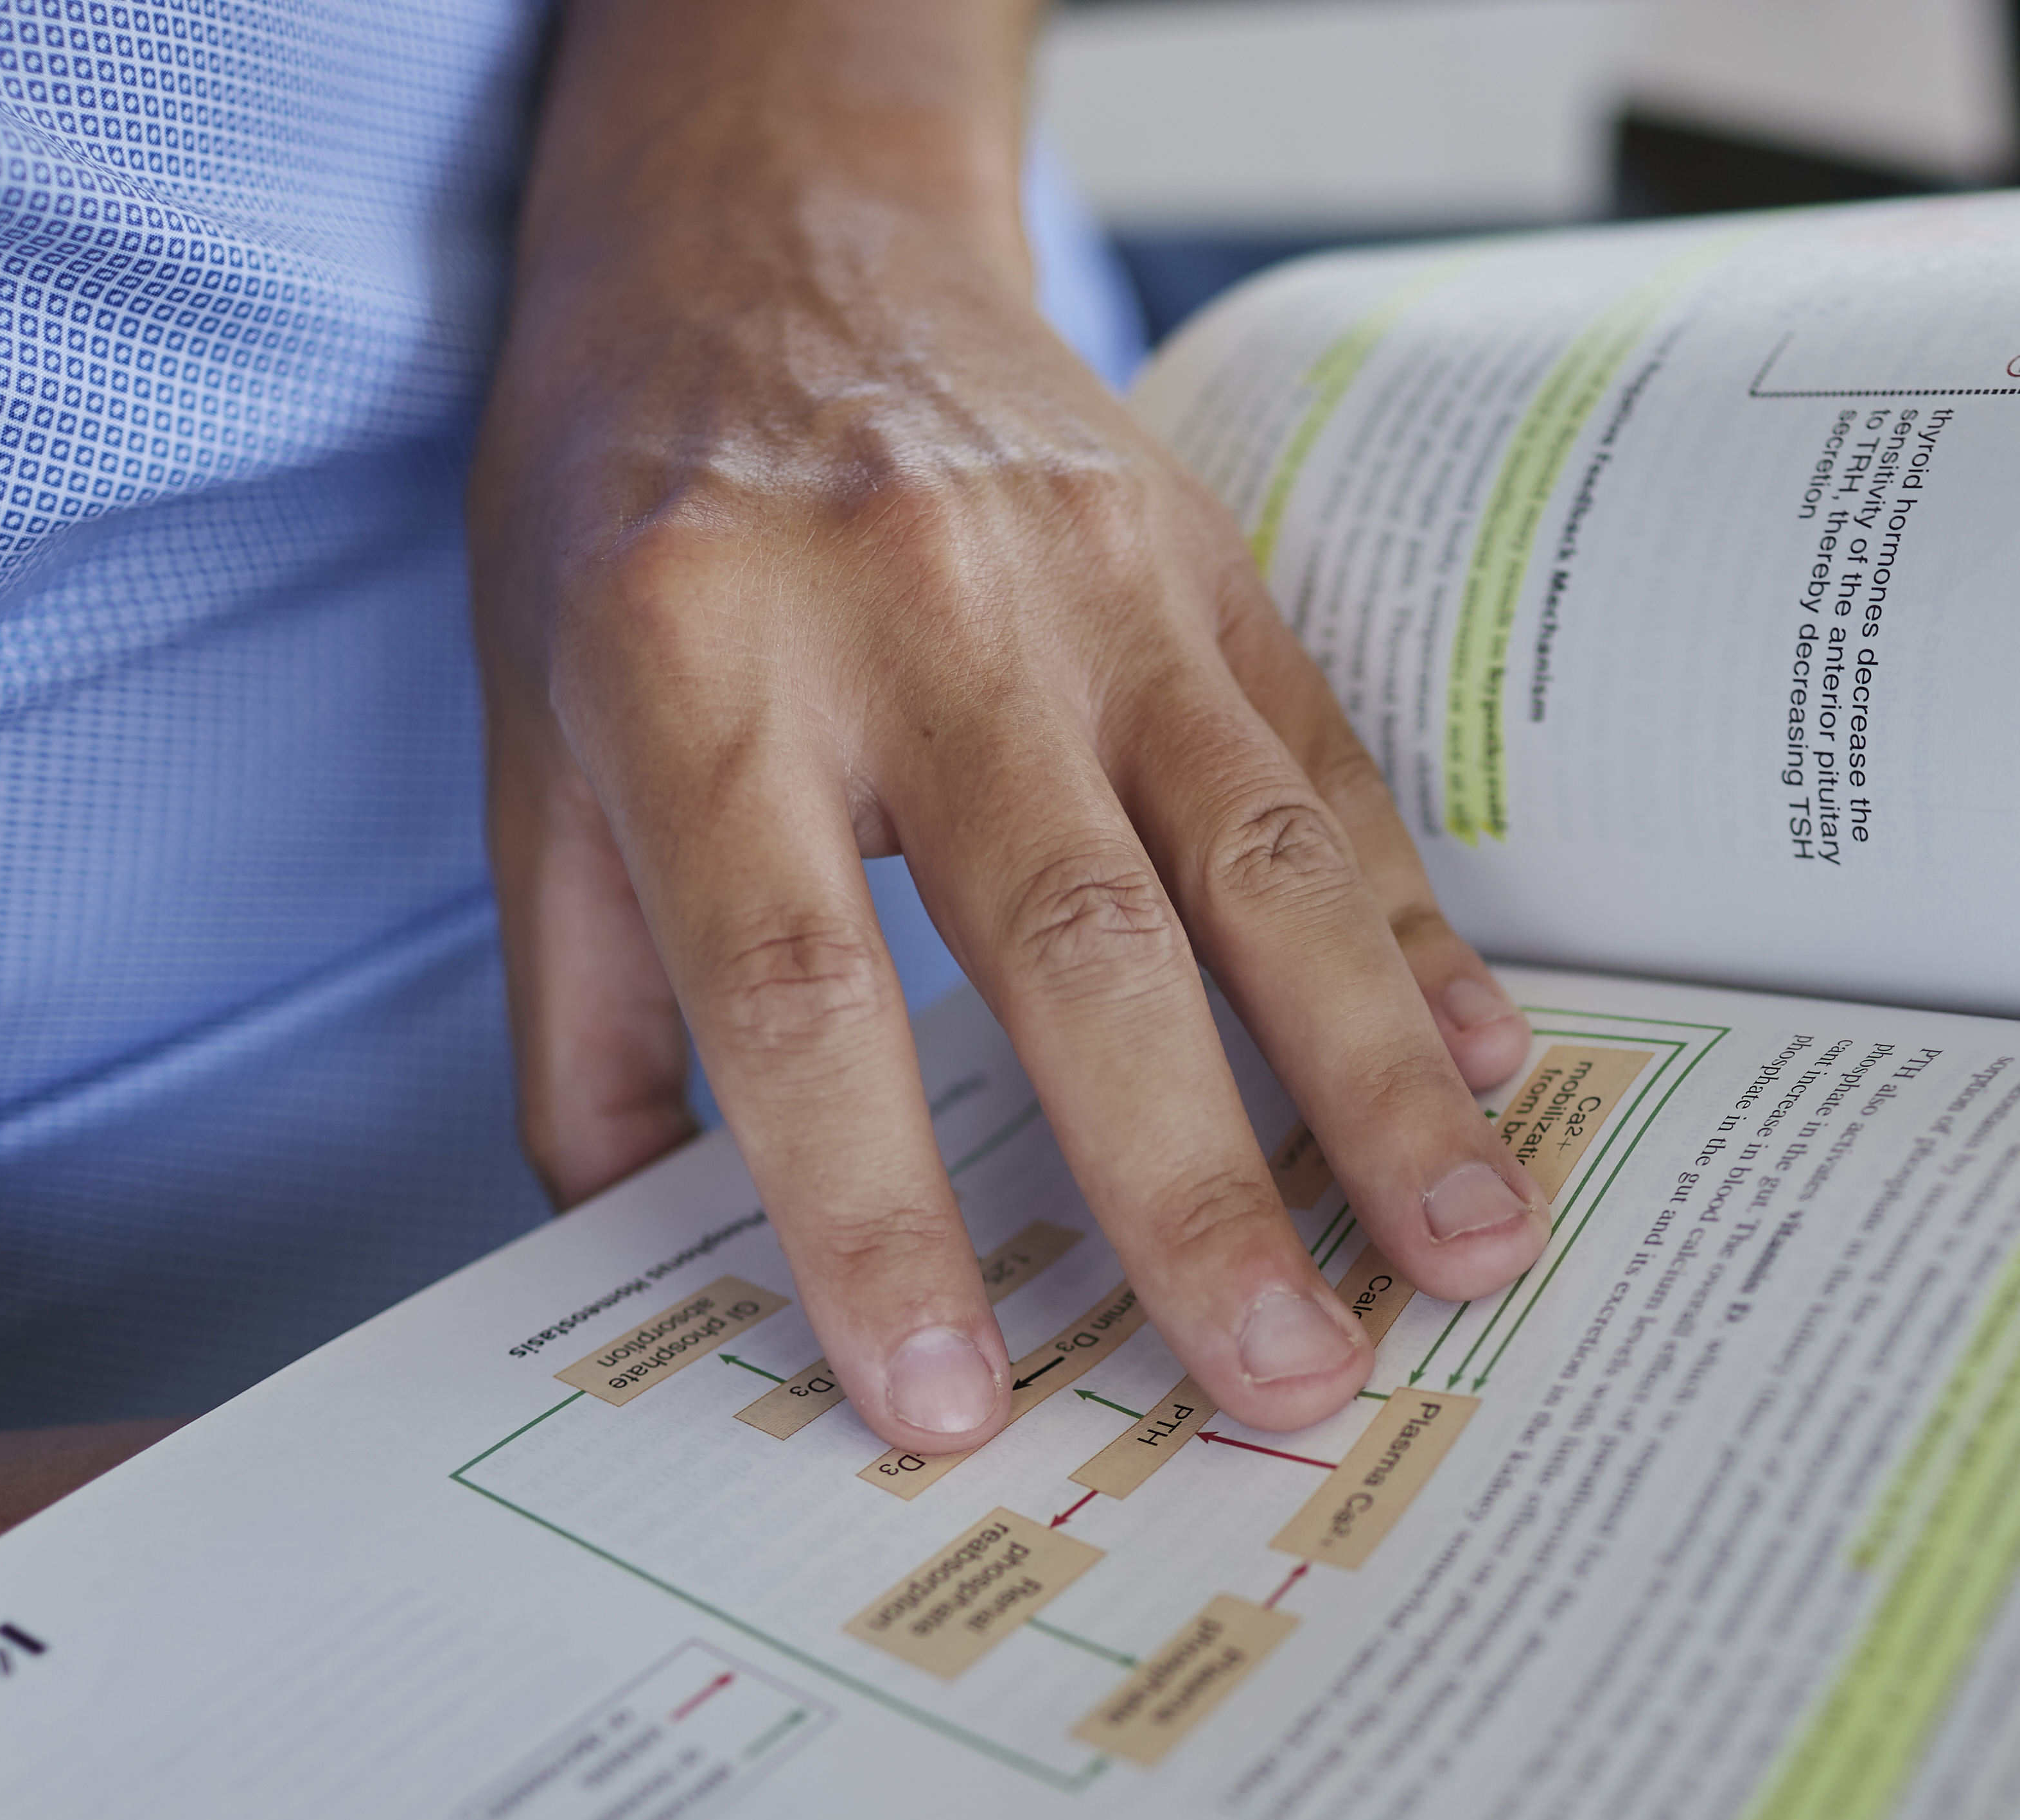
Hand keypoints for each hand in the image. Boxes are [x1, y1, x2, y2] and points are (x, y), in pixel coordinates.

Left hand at [469, 0, 1542, 1458]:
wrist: (763, 224)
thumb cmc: (631, 514)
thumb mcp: (531, 739)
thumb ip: (586, 1012)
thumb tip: (631, 1273)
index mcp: (694, 672)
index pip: (798, 984)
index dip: (876, 1208)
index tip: (950, 1396)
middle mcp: (908, 614)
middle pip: (1072, 939)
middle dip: (1190, 1186)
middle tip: (1286, 1387)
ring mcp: (1083, 577)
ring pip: (1253, 858)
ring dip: (1372, 1077)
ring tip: (1466, 1253)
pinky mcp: (1203, 558)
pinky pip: (1325, 767)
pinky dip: (1412, 931)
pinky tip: (1488, 1069)